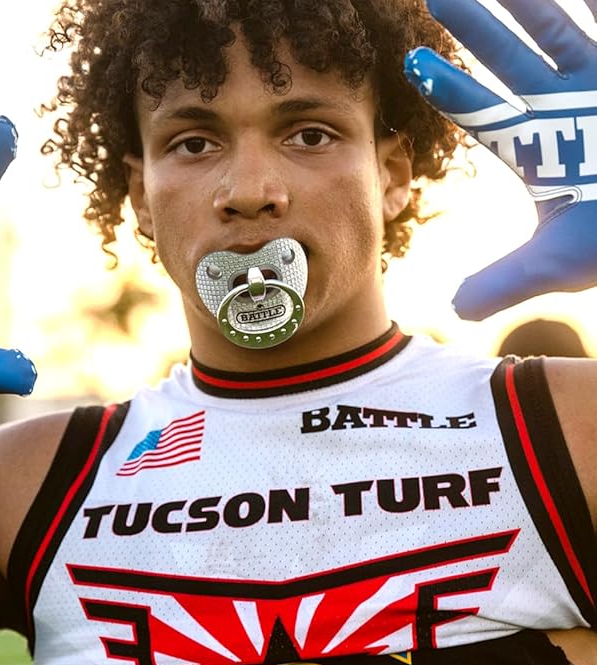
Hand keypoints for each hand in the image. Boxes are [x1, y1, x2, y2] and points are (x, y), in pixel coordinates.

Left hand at [404, 0, 596, 319]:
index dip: (449, 87)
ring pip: (556, 30)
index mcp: (536, 147)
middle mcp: (563, 110)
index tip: (410, 62)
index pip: (481, 112)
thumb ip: (504, 281)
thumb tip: (452, 308)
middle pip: (508, 61)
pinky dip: (581, 4)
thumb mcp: (557, 264)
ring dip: (521, 3)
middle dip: (473, 30)